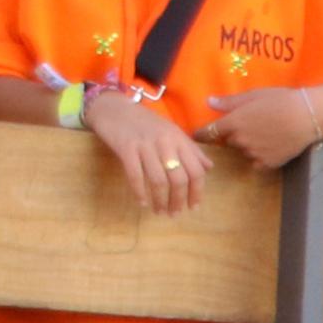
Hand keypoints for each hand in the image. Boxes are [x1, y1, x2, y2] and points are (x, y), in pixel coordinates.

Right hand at [85, 89, 215, 215]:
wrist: (114, 108)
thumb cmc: (145, 122)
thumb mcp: (172, 132)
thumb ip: (191, 150)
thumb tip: (209, 167)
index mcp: (179, 139)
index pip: (196, 171)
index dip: (197, 192)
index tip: (193, 207)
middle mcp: (165, 142)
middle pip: (179, 179)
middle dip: (178, 201)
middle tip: (174, 213)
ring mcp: (145, 145)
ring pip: (158, 180)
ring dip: (160, 201)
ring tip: (160, 211)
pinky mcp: (126, 148)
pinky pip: (135, 175)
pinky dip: (140, 192)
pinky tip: (143, 203)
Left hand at [201, 84, 322, 172]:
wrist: (307, 117)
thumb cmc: (281, 100)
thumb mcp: (253, 96)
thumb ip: (229, 102)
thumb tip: (208, 102)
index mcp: (233, 122)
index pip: (209, 132)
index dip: (201, 134)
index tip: (197, 135)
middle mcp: (240, 141)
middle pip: (229, 141)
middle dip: (234, 135)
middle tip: (250, 125)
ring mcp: (253, 154)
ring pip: (244, 151)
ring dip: (248, 145)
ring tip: (265, 134)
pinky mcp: (267, 163)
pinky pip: (257, 162)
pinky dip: (260, 156)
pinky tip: (272, 145)